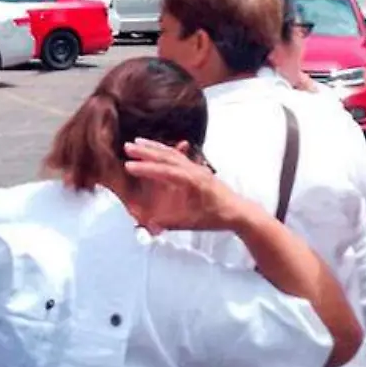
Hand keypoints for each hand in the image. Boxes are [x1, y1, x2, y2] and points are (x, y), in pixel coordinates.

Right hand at [121, 139, 246, 232]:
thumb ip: (167, 222)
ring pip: (172, 152)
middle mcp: (193, 170)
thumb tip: (147, 225)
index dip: (146, 168)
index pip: (165, 171)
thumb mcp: (190, 223)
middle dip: (145, 150)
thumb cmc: (215, 218)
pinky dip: (166, 149)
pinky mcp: (198, 168)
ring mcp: (196, 167)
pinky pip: (179, 155)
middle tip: (127, 146)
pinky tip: (161, 146)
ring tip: (138, 141)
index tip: (128, 166)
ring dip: (154, 146)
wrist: (238, 211)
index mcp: (192, 182)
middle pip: (166, 156)